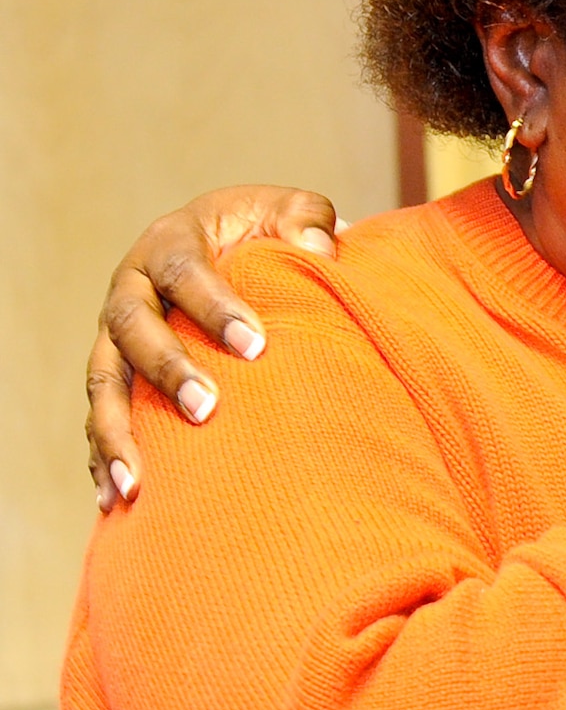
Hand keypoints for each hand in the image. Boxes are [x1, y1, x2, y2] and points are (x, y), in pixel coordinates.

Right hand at [88, 186, 340, 509]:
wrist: (232, 246)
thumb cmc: (266, 233)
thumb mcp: (289, 211)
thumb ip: (307, 218)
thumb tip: (321, 247)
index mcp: (171, 241)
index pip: (184, 272)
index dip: (214, 307)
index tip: (256, 346)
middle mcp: (131, 287)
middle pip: (132, 328)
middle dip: (166, 370)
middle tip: (208, 409)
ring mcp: (115, 335)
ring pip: (103, 382)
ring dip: (117, 431)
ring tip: (138, 482)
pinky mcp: (116, 374)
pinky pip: (99, 417)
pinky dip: (103, 456)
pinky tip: (115, 498)